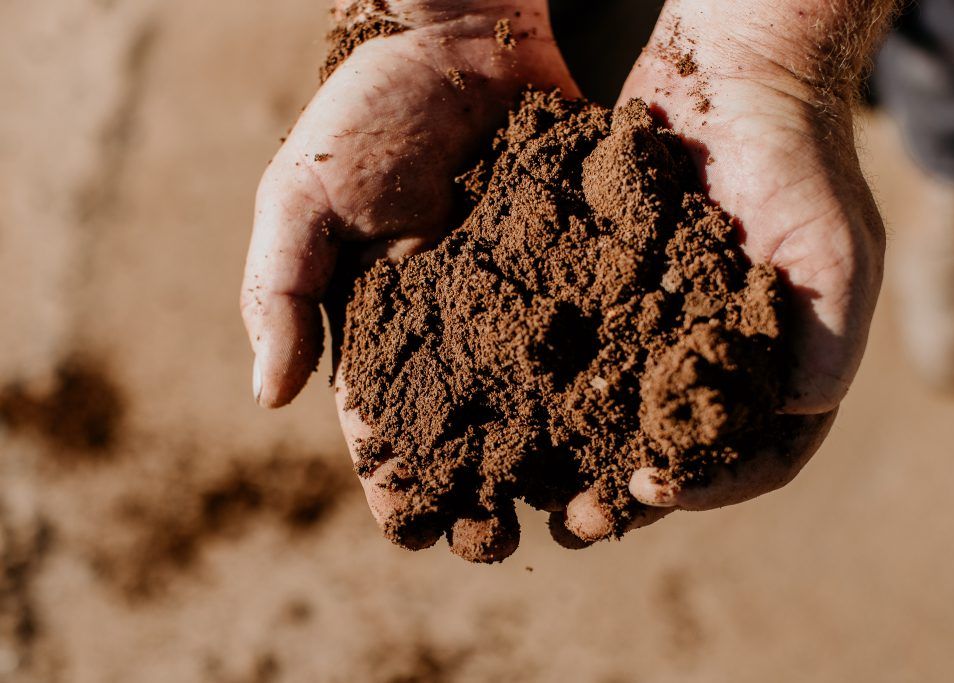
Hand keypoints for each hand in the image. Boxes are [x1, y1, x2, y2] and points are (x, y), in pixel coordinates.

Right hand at [239, 0, 577, 558]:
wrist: (474, 37)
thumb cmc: (376, 113)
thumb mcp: (306, 193)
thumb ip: (281, 288)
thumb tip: (268, 398)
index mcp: (391, 329)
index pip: (388, 425)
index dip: (397, 481)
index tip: (412, 529)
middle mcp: (466, 334)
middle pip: (475, 437)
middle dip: (485, 496)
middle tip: (502, 543)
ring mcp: (536, 310)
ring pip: (551, 412)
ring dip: (562, 468)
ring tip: (581, 513)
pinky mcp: (599, 276)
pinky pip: (613, 350)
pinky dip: (624, 398)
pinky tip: (639, 437)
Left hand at [563, 0, 888, 540]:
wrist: (732, 84)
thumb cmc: (796, 166)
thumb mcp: (834, 251)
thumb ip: (825, 340)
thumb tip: (798, 413)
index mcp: (775, 371)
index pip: (751, 458)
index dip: (704, 485)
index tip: (649, 489)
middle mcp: (712, 363)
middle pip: (670, 453)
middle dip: (622, 494)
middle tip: (573, 522)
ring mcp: (657, 333)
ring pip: (616, 418)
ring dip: (578, 459)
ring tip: (533, 490)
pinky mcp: (608, 297)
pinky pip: (580, 355)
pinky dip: (552, 390)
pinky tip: (511, 409)